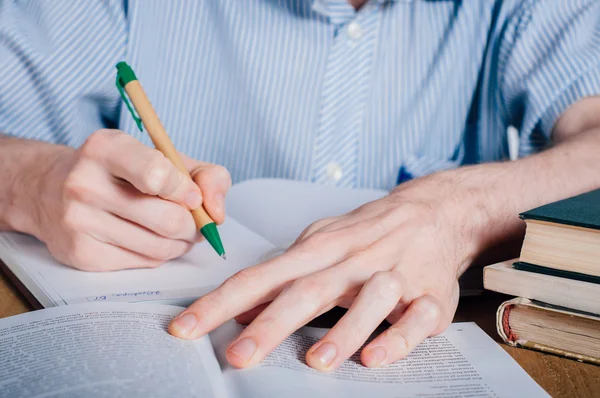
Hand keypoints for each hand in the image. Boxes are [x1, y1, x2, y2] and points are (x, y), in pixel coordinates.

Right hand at [29, 129, 230, 270]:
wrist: (51, 190)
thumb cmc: (121, 171)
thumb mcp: (164, 156)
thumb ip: (206, 175)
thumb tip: (217, 212)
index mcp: (105, 148)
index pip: (157, 175)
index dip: (187, 191)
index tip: (192, 196)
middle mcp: (84, 183)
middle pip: (168, 220)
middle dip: (193, 225)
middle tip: (194, 221)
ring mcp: (78, 222)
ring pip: (160, 246)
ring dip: (181, 243)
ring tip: (176, 230)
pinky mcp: (81, 254)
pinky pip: (144, 263)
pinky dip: (160, 254)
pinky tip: (151, 239)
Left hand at [169, 172, 484, 369]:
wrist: (435, 210)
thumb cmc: (368, 231)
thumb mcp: (319, 243)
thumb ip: (282, 275)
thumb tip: (241, 308)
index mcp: (318, 250)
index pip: (260, 276)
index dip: (220, 302)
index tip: (185, 328)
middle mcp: (350, 262)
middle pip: (306, 291)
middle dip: (270, 325)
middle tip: (237, 355)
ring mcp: (392, 276)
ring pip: (367, 302)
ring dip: (342, 331)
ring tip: (315, 361)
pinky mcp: (429, 295)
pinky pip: (416, 319)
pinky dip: (397, 338)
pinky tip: (376, 358)